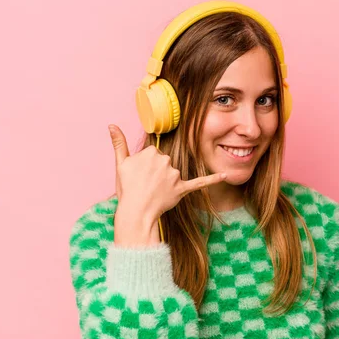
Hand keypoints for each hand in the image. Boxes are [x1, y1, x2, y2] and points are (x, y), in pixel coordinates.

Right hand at [108, 124, 226, 237]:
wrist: (135, 213)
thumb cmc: (127, 190)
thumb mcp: (120, 164)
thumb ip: (118, 143)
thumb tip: (112, 124)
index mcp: (151, 152)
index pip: (153, 155)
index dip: (145, 166)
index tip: (139, 176)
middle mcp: (165, 161)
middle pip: (164, 163)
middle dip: (156, 174)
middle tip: (145, 186)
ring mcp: (174, 175)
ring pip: (173, 175)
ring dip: (166, 183)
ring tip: (153, 194)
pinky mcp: (182, 188)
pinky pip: (200, 182)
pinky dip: (213, 179)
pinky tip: (226, 175)